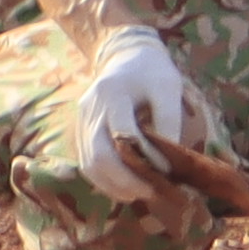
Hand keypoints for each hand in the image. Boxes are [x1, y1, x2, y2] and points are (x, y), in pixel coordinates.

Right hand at [76, 25, 248, 215]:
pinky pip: (85, 160)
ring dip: (111, 184)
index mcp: (113, 93)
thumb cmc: (152, 72)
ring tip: (138, 194)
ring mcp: (81, 120)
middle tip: (150, 193)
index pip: (123, 134)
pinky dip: (103, 178)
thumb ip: (169, 121)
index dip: (144, 158)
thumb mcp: (168, 87)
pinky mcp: (79, 129)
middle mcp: (91, 109)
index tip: (166, 173)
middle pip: (98, 154)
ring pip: (88, 162)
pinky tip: (123, 187)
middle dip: (123, 180)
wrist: (124, 55)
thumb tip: (168, 162)